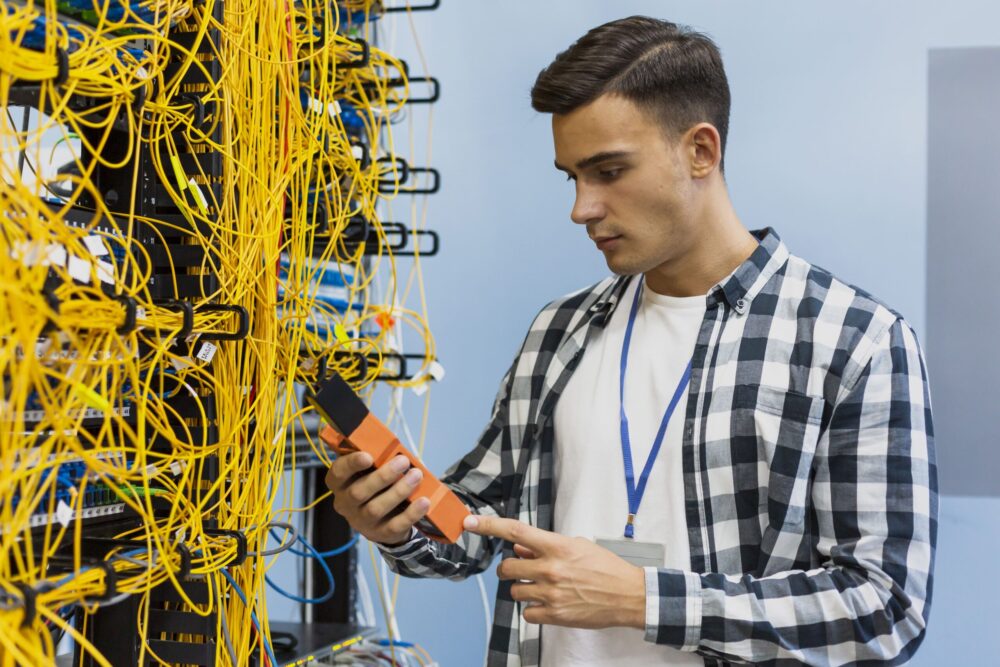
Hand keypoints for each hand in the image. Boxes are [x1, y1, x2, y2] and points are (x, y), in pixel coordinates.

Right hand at [325, 451, 430, 546]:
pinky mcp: (380, 533)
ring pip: (375, 509)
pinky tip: (424, 501)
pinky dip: (411, 513)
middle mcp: (345, 503)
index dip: (351, 464)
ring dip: (398, 491)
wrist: (382, 517)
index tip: (368, 456)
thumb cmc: (375, 483)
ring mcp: (361, 521)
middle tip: (403, 461)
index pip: (338, 473)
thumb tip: (387, 442)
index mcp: (339, 483)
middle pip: (358, 492)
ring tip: (416, 476)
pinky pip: (394, 525)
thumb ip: (374, 456)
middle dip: (382, 476)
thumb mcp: (369, 468)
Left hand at [463, 515, 645, 629]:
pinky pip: (526, 613)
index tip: (469, 522)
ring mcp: (551, 593)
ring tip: (542, 587)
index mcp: (557, 546)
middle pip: (507, 567)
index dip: (488, 526)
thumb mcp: (577, 546)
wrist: (628, 595)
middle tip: (522, 569)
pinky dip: (533, 609)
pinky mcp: (554, 615)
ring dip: (522, 589)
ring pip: (514, 591)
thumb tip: (520, 546)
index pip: (515, 531)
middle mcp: (550, 568)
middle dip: (510, 569)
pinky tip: (548, 603)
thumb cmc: (605, 568)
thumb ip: (546, 546)